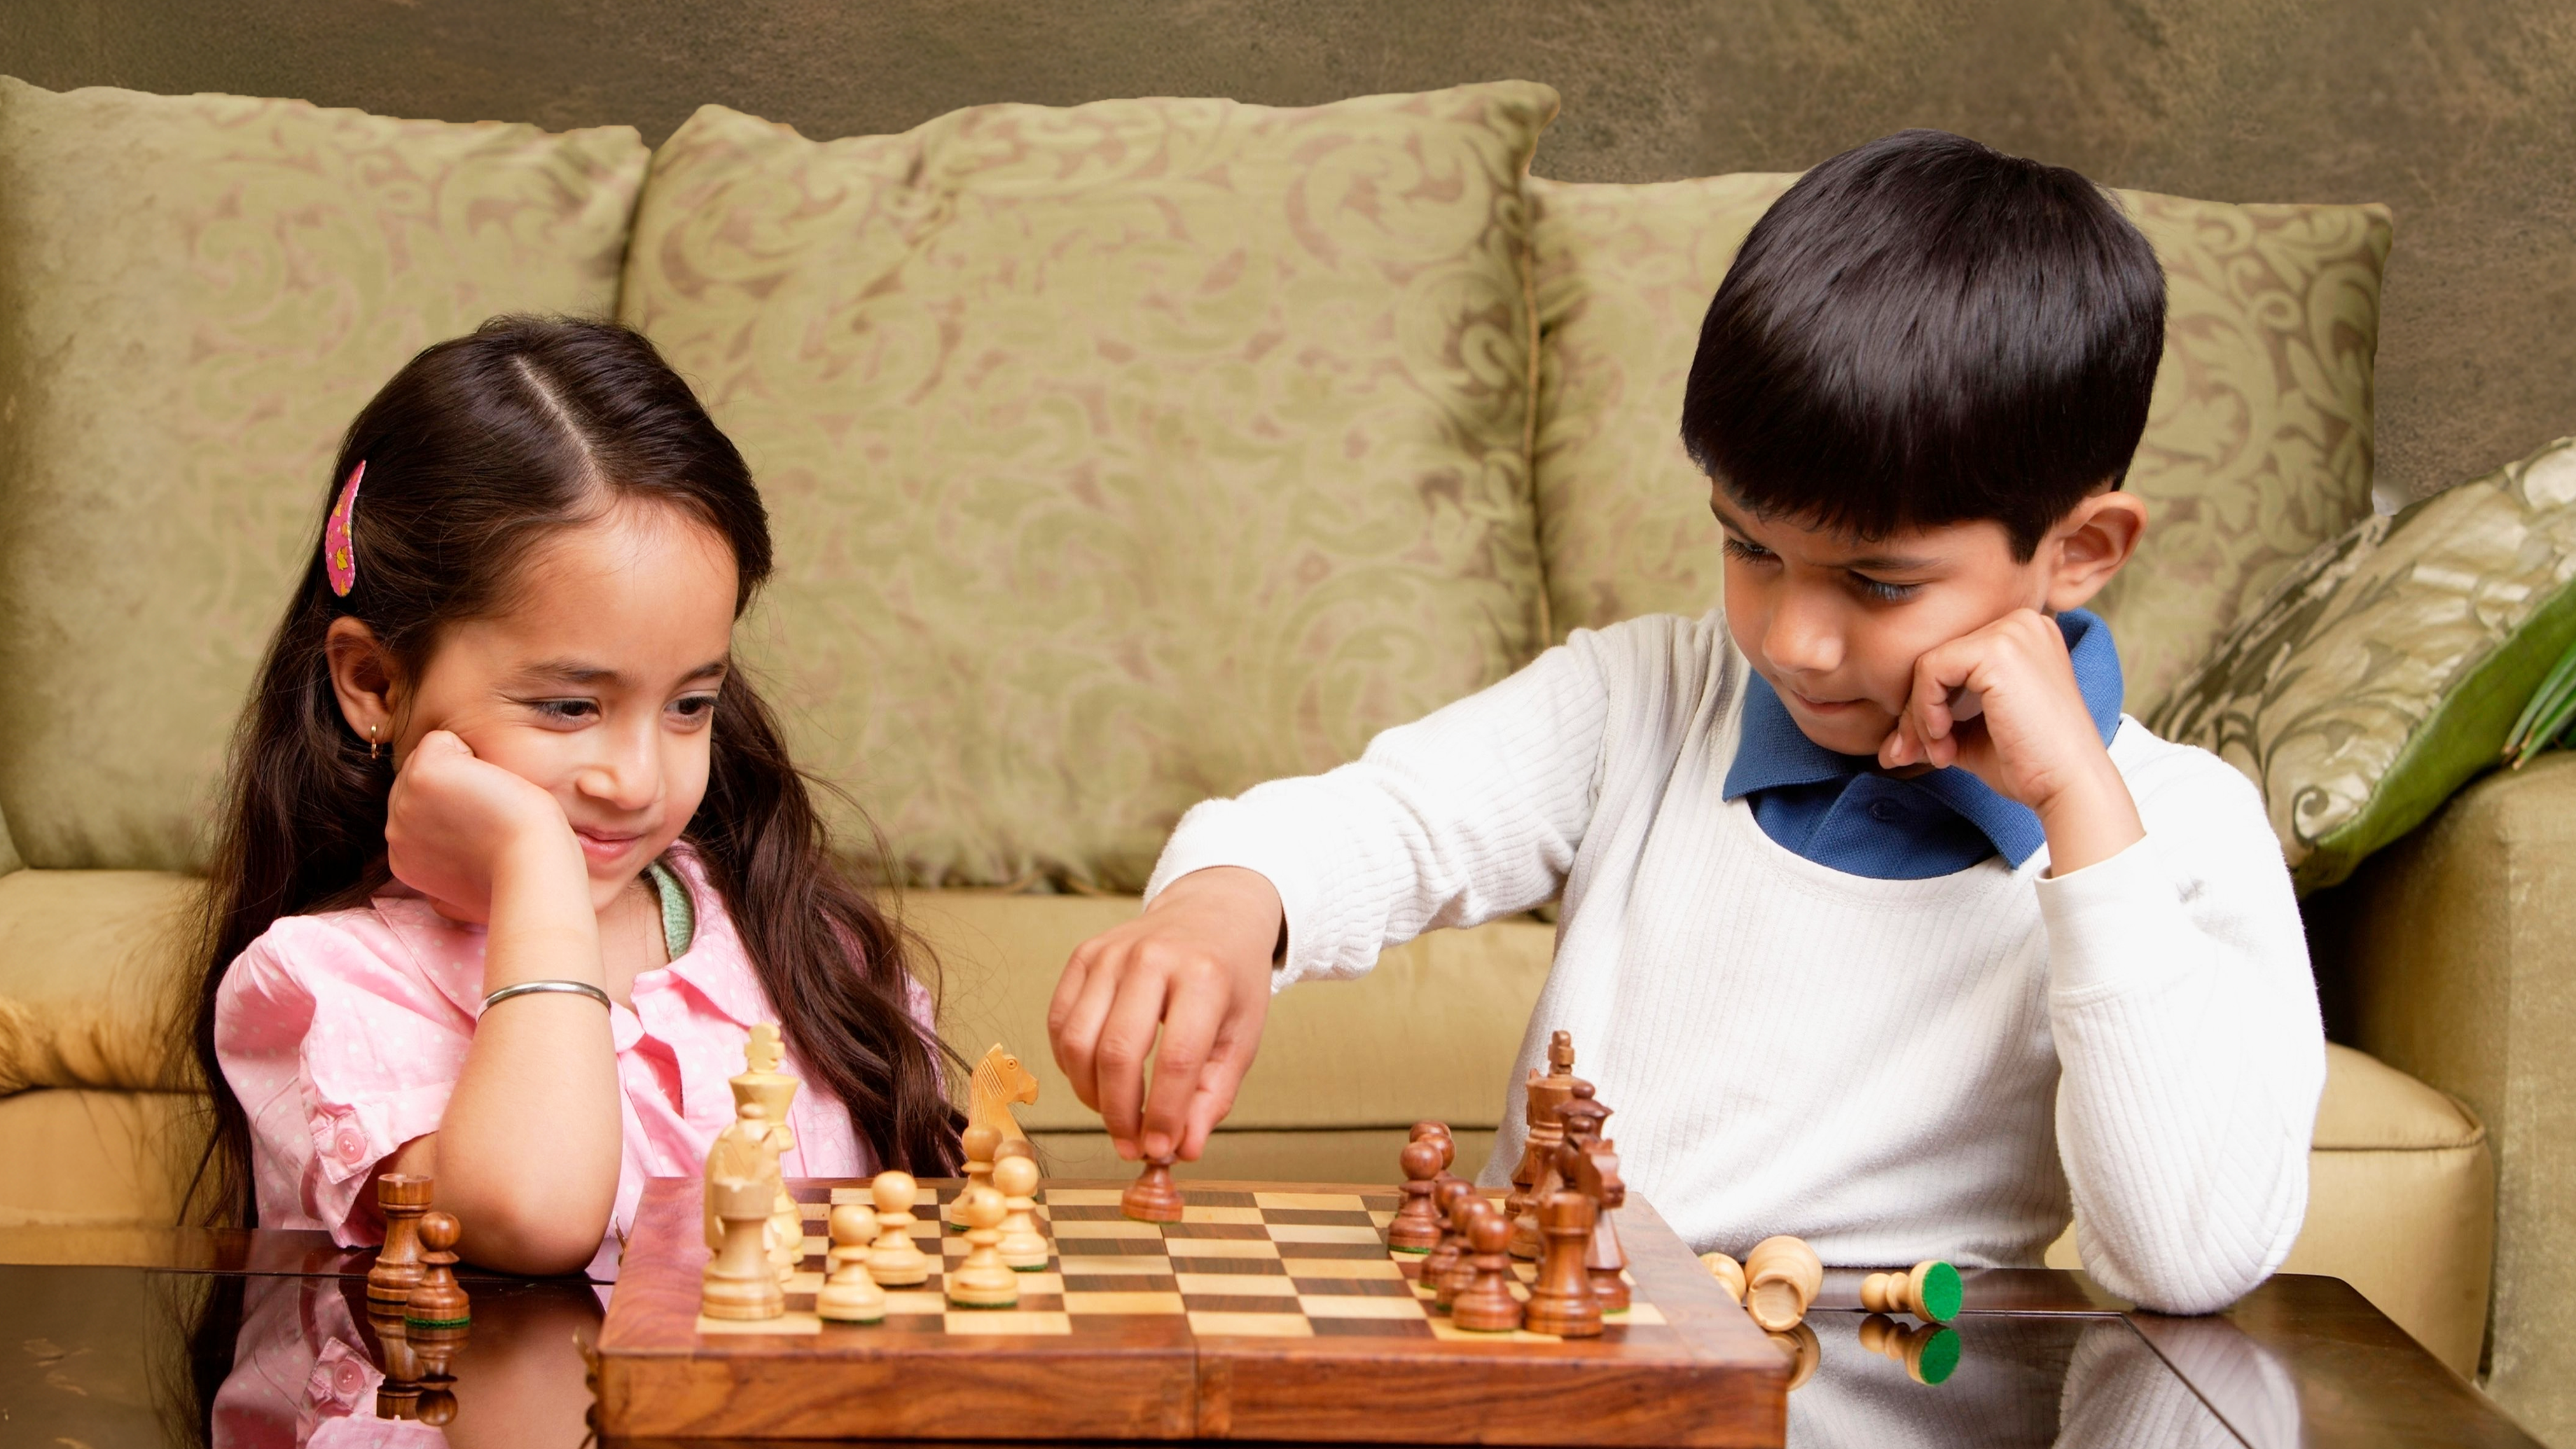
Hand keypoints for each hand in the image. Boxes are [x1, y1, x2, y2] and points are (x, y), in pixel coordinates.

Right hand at [384, 729, 586, 924]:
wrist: (531, 870)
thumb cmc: (517, 880)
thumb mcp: (465, 888)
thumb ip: (444, 869)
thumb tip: (447, 878)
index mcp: (403, 859)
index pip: (419, 807)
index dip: (457, 807)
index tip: (483, 834)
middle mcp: (395, 832)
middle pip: (418, 779)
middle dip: (457, 786)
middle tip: (490, 819)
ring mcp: (403, 803)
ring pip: (430, 757)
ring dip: (466, 770)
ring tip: (489, 805)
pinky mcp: (422, 775)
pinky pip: (440, 740)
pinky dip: (470, 752)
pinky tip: (487, 786)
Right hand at [1047, 866, 1282, 1162]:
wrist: (1212, 914)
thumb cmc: (1231, 980)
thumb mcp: (1242, 1036)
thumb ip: (1215, 1095)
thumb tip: (1184, 1150)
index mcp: (1204, 976)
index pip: (1175, 1061)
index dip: (1162, 1116)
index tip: (1159, 1150)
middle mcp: (1152, 957)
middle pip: (1117, 1053)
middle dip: (1119, 1113)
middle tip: (1131, 1146)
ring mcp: (1111, 953)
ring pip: (1077, 1042)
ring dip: (1090, 1094)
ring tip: (1115, 1115)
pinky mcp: (1083, 955)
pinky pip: (1059, 1023)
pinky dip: (1070, 1065)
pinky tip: (1095, 1081)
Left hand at [1878, 609, 2143, 874]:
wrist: (2069, 786)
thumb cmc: (2029, 764)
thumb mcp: (1972, 735)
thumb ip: (1933, 725)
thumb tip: (1887, 748)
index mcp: (2022, 635)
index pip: (1951, 658)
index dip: (1926, 704)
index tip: (1923, 748)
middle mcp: (2021, 621)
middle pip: (1937, 657)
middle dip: (1915, 713)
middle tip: (1912, 755)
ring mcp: (2012, 630)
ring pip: (1928, 664)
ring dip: (1919, 716)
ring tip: (1941, 753)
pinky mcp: (1998, 648)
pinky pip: (1930, 671)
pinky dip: (1925, 710)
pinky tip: (1946, 739)